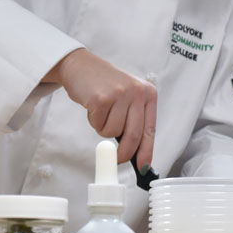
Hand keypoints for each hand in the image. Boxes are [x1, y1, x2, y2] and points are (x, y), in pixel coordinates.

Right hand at [45, 49, 156, 167]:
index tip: (142, 166)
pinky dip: (94, 122)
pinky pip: (98, 125)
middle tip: (116, 158)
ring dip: (104, 130)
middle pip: (133, 135)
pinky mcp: (101, 98)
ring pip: (113, 133)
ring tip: (102, 113)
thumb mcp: (128, 97)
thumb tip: (135, 152)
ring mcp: (119, 94)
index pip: (150, 129)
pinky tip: (93, 107)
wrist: (81, 66)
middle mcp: (137, 92)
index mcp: (148, 94)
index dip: (146, 151)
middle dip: (124, 153)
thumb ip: (134, 120)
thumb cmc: (105, 85)